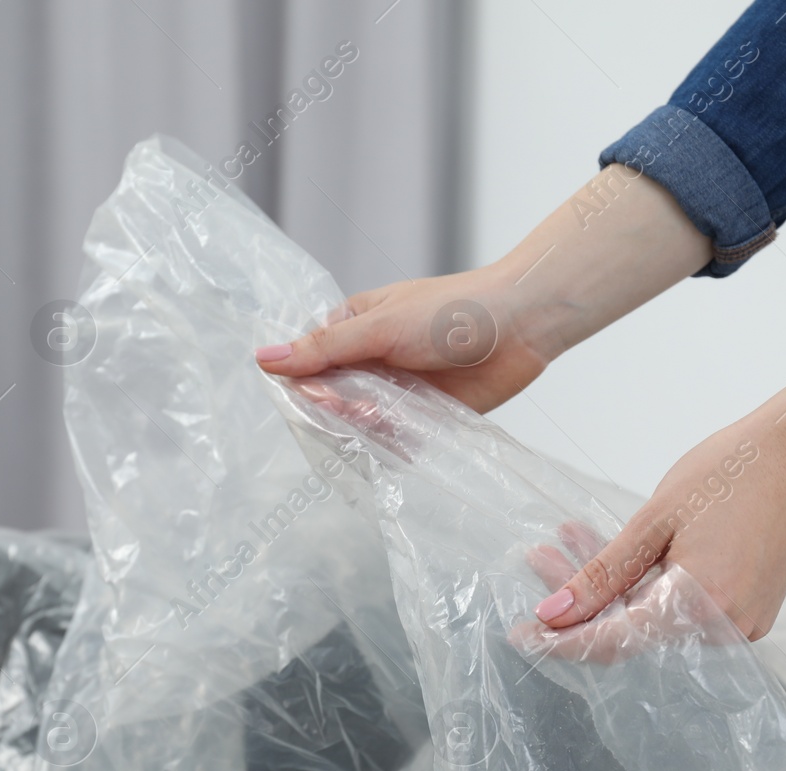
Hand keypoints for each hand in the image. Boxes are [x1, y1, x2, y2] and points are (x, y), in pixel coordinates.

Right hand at [257, 166, 712, 413]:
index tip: (319, 397)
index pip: (307, 365)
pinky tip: (404, 437)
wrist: (522, 325)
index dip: (305, 387)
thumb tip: (263, 359)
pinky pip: (394, 441)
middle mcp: (369, 362)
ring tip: (389, 414)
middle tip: (362, 407)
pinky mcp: (423, 418)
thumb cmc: (452, 311)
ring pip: (360, 425)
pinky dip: (394, 444)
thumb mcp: (380, 327)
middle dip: (340, 411)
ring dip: (369, 427)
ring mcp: (395, 392)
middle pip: (330, 401)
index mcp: (352, 328)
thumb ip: (324, 349)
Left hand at [524, 349, 785, 649]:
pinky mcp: (746, 611)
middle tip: (541, 557)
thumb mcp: (652, 521)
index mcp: (699, 606)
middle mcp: (723, 629)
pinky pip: (678, 609)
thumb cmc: (730, 474)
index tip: (522, 632)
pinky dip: (643, 584)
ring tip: (569, 539)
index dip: (562, 641)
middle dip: (579, 599)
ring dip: (608, 587)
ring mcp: (739, 624)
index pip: (612, 643)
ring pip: (650, 619)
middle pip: (629, 631)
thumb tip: (553, 614)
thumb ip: (602, 575)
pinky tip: (614, 550)